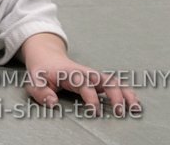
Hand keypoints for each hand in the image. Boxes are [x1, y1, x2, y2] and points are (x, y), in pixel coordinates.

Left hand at [20, 33, 140, 116]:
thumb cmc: (42, 71)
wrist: (47, 57)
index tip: (95, 112)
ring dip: (126, 94)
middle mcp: (85, 73)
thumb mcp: (34, 80)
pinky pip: (116, 84)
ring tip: (135, 109)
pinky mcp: (97, 79)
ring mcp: (93, 76)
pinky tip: (134, 104)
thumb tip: (53, 102)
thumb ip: (40, 92)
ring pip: (114, 81)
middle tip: (119, 113)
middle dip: (115, 96)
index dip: (91, 98)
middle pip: (105, 80)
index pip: (85, 85)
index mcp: (70, 74)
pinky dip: (127, 92)